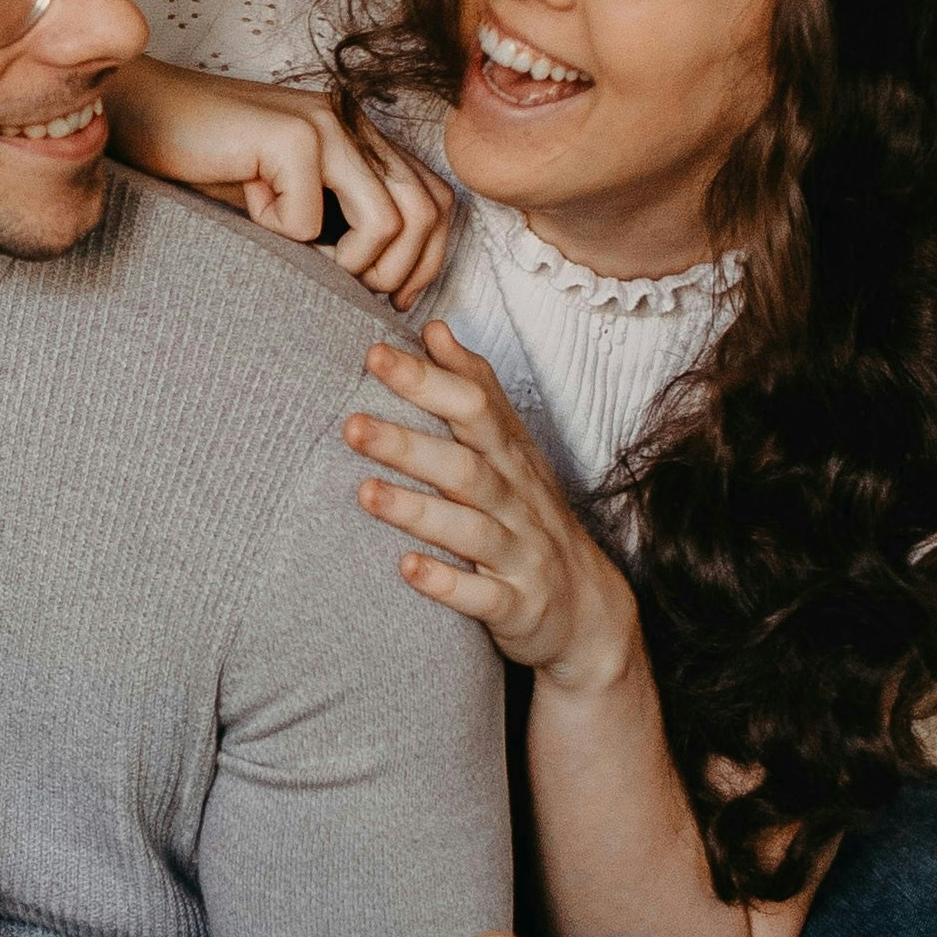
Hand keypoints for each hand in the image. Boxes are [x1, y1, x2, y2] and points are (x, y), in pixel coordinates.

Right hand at [109, 58, 450, 303]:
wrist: (138, 114)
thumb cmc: (200, 164)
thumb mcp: (283, 200)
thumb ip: (334, 221)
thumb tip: (381, 285)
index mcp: (359, 137)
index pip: (435, 199)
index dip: (428, 259)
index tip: (391, 298)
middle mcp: (352, 124)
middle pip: (427, 211)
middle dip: (401, 272)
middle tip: (360, 297)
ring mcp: (326, 124)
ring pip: (390, 219)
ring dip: (354, 263)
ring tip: (308, 262)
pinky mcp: (290, 134)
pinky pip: (311, 219)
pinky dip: (282, 235)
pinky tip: (249, 211)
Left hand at [350, 332, 641, 692]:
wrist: (586, 608)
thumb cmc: (530, 516)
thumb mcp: (511, 448)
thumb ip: (474, 389)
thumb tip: (434, 329)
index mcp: (510, 457)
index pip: (474, 407)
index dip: (427, 381)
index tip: (374, 354)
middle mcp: (516, 500)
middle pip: (465, 465)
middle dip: (408, 445)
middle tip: (350, 425)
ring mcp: (519, 554)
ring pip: (470, 528)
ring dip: (418, 511)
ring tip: (366, 493)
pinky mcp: (518, 605)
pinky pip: (483, 595)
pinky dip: (447, 583)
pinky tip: (407, 569)